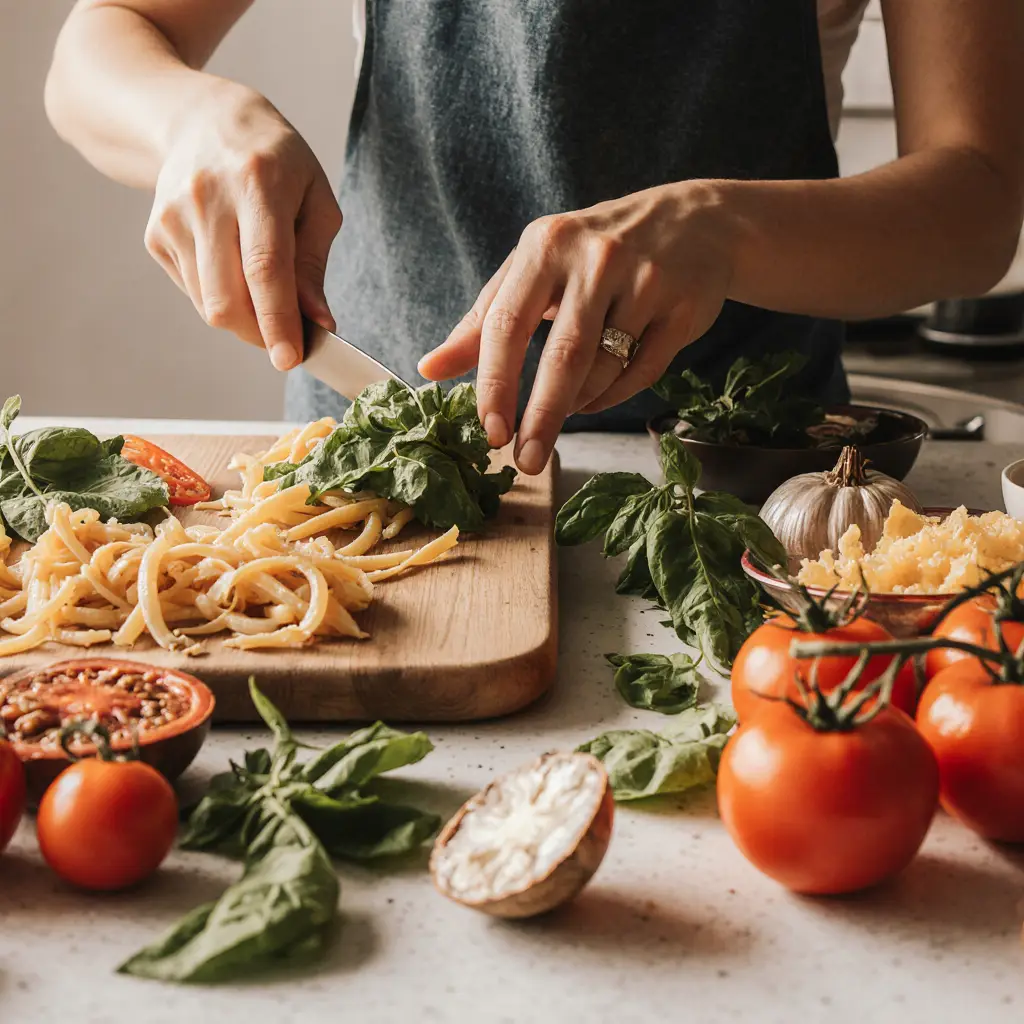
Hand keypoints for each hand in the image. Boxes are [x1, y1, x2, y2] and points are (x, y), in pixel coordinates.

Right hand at [144, 82, 340, 369]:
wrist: (202, 120)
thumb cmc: (275, 162)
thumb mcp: (314, 199)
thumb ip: (314, 263)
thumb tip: (317, 321)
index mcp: (258, 184)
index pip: (265, 267)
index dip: (277, 320)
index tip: (290, 359)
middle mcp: (208, 199)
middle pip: (228, 298)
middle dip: (261, 334)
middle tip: (287, 339)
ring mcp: (173, 217)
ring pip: (208, 304)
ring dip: (244, 319)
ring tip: (263, 292)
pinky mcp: (155, 235)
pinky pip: (193, 293)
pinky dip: (221, 298)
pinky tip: (232, 265)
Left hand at [418, 182, 734, 473]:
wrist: (694, 221)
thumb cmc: (593, 252)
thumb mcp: (534, 269)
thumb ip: (482, 320)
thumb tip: (428, 370)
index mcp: (546, 246)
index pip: (507, 325)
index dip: (496, 385)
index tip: (491, 433)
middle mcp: (597, 259)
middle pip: (563, 356)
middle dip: (541, 417)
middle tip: (527, 461)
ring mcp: (646, 281)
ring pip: (605, 369)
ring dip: (578, 404)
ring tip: (565, 410)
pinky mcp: (684, 308)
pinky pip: (642, 373)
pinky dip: (613, 396)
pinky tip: (596, 397)